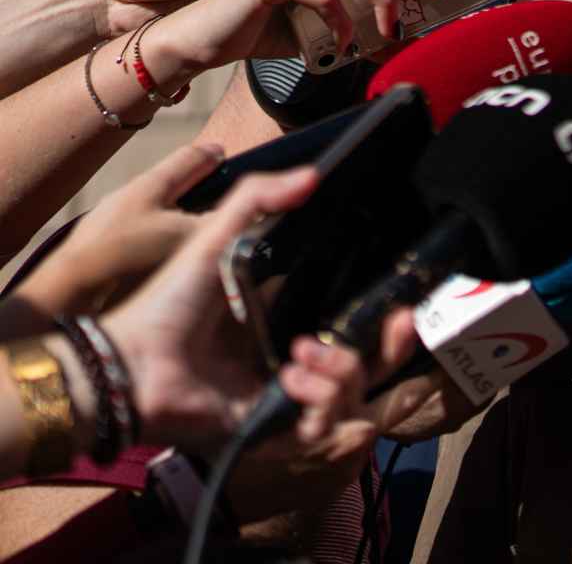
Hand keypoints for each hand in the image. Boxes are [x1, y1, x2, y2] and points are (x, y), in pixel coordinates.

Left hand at [10, 144, 223, 316]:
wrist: (73, 278)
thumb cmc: (127, 250)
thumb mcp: (183, 235)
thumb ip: (214, 222)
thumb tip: (242, 215)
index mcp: (153, 183)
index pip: (189, 158)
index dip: (211, 154)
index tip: (224, 152)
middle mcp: (133, 192)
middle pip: (171, 177)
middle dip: (194, 177)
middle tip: (213, 179)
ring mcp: (116, 213)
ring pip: (156, 200)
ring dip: (177, 203)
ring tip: (193, 214)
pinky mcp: (106, 236)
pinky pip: (142, 221)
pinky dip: (160, 223)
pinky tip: (164, 242)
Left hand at [101, 167, 416, 453]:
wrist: (135, 358)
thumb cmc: (171, 301)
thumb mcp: (219, 238)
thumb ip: (258, 198)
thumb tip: (313, 173)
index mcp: (292, 322)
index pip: (358, 327)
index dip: (388, 321)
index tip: (402, 305)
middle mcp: (296, 364)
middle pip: (372, 367)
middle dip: (393, 348)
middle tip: (398, 323)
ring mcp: (287, 401)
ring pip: (353, 395)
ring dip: (343, 372)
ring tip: (302, 356)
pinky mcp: (273, 432)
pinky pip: (322, 426)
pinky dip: (318, 402)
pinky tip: (291, 382)